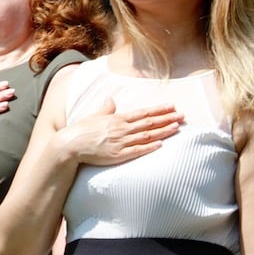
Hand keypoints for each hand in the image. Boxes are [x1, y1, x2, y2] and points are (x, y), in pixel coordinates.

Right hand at [58, 97, 182, 165]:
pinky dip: (150, 147)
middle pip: (149, 123)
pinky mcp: (118, 155)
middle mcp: (121, 129)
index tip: (172, 106)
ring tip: (177, 128)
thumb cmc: (81, 130)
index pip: (143, 113)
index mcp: (117, 119)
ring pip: (147, 135)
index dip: (159, 110)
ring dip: (163, 131)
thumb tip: (111, 99)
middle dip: (167, 118)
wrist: (71, 145)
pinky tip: (161, 144)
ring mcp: (121, 142)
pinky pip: (137, 150)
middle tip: (183, 116)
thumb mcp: (93, 116)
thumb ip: (105, 109)